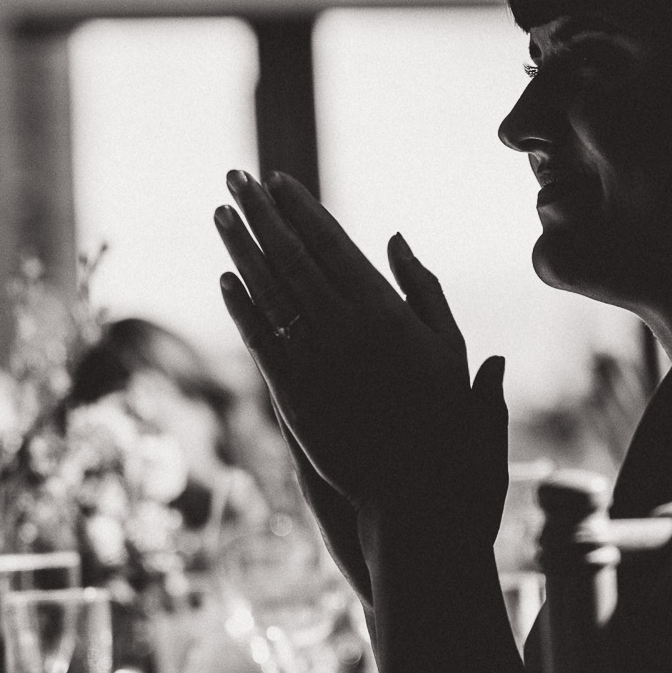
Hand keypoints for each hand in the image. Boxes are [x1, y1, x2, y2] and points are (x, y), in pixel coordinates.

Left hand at [214, 170, 506, 530]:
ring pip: (267, 292)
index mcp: (385, 310)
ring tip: (220, 213)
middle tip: (234, 177)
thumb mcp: (451, 348)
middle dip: (260, 212)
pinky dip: (241, 307)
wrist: (419, 495)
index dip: (300, 208)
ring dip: (240, 248)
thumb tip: (394, 238)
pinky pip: (260, 341)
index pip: (330, 243)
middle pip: (290, 255)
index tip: (277, 180)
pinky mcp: (291, 396)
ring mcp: (313, 362)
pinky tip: (226, 281)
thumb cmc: (445, 420)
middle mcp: (343, 328)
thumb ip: (424, 290)